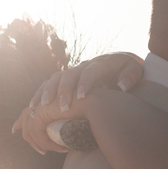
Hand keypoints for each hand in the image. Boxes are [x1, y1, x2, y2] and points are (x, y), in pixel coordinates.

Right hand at [12, 52, 143, 152]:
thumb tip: (122, 86)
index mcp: (100, 64)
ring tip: (41, 107)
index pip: (90, 72)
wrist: (119, 60)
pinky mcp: (66, 78)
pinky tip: (33, 107)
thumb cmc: (127, 69)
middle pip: (68, 75)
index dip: (84, 83)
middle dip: (63, 90)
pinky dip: (40, 94)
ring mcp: (73, 71)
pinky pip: (49, 84)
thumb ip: (131, 77)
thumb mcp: (134, 70)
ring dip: (47, 92)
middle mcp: (83, 65)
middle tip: (62, 107)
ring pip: (55, 78)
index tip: (82, 98)